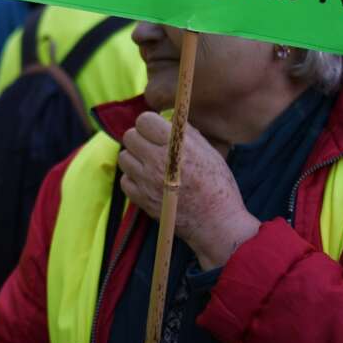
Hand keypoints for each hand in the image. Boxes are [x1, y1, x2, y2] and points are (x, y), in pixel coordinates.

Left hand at [119, 112, 260, 269]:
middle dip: (141, 138)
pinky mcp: (141, 200)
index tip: (156, 130)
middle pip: (129, 137)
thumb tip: (168, 119)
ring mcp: (146, 182)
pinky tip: (148, 181)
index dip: (150, 123)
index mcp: (175, 147)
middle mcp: (157, 162)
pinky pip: (125, 180)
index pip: (144, 121)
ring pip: (123, 157)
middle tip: (153, 146)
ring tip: (151, 165)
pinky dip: (133, 179)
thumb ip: (186, 133)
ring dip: (135, 158)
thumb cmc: (218, 186)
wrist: (217, 223)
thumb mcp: (209, 151)